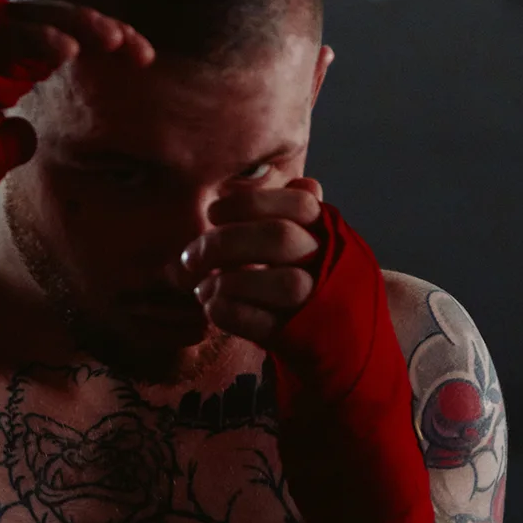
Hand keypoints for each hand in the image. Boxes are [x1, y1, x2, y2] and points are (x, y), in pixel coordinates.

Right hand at [0, 1, 152, 293]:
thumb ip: (5, 144)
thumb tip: (30, 134)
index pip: (48, 43)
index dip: (96, 45)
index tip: (141, 62)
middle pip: (44, 22)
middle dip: (98, 31)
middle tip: (141, 49)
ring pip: (22, 18)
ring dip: (73, 27)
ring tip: (117, 41)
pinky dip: (31, 39)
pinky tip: (69, 50)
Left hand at [174, 177, 325, 345]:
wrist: (331, 338)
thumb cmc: (304, 279)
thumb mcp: (304, 241)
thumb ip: (287, 215)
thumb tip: (267, 184)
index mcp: (327, 231)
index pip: (300, 204)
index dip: (251, 203)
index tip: (213, 211)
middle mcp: (327, 263)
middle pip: (281, 238)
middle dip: (226, 242)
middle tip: (191, 256)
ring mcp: (316, 302)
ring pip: (283, 284)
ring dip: (229, 283)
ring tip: (201, 288)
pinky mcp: (297, 337)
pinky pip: (264, 324)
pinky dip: (230, 313)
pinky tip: (211, 308)